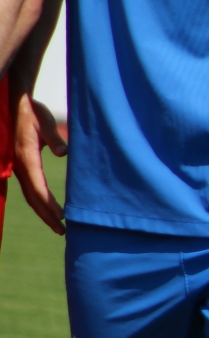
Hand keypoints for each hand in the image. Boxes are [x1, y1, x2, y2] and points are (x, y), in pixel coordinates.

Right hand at [13, 93, 65, 235]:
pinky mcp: (21, 167)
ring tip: (59, 227)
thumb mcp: (45, 121)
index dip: (49, 204)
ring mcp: (19, 168)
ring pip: (31, 196)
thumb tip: (64, 152)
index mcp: (26, 158)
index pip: (38, 187)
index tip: (62, 216)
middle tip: (63, 232)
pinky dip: (40, 202)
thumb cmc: (33, 113)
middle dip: (47, 216)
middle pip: (33, 198)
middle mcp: (20, 167)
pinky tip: (49, 210)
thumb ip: (54, 136)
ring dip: (44, 212)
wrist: (17, 105)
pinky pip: (30, 189)